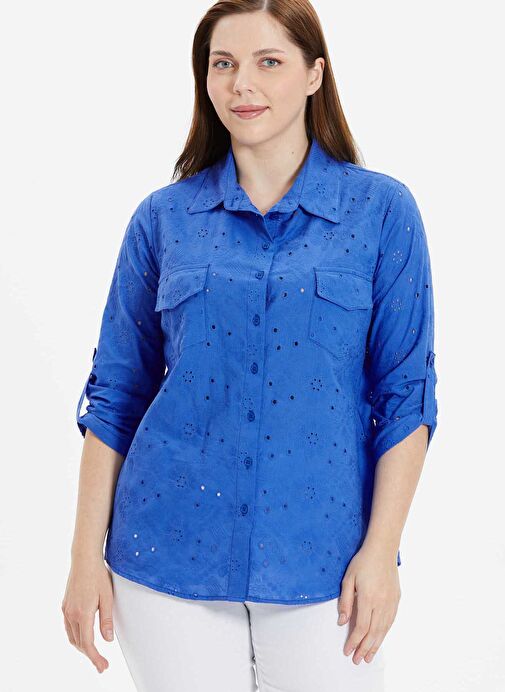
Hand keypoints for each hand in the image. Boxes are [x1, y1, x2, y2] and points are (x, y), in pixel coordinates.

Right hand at [61, 556, 114, 673]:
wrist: (84, 559)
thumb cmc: (98, 575)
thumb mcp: (107, 597)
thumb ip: (107, 620)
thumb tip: (108, 640)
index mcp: (82, 613)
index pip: (88, 643)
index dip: (95, 657)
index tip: (103, 666)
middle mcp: (71, 614)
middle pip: (79, 643)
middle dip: (90, 655)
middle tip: (102, 663)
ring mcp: (66, 609)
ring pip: (72, 636)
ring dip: (82, 646)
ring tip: (94, 653)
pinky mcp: (65, 605)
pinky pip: (68, 627)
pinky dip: (75, 636)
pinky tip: (83, 636)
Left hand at [337, 543, 400, 663]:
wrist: (383, 549)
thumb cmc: (363, 562)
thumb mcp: (348, 578)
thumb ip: (345, 601)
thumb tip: (342, 622)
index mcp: (368, 598)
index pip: (361, 627)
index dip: (354, 642)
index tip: (347, 651)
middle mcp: (381, 603)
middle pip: (373, 633)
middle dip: (364, 649)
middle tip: (357, 660)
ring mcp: (391, 602)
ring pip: (383, 630)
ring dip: (376, 645)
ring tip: (369, 656)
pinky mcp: (396, 600)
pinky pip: (390, 622)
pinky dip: (384, 633)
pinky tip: (379, 639)